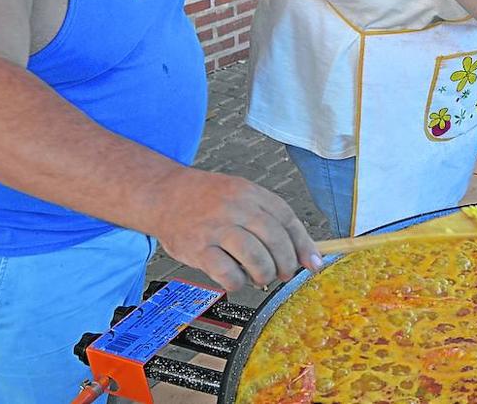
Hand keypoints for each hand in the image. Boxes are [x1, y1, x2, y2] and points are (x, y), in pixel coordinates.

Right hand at [149, 168, 320, 290]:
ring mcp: (216, 228)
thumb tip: (303, 252)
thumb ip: (270, 219)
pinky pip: (227, 273)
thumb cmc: (208, 200)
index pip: (287, 219)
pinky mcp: (198, 248)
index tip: (313, 263)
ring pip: (256, 258)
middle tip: (284, 274)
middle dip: (286, 263)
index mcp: (251, 193)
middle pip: (275, 240)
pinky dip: (238, 283)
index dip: (304, 245)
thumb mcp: (242, 196)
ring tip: (261, 277)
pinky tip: (235, 279)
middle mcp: (236, 208)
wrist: (164, 194)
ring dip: (264, 274)